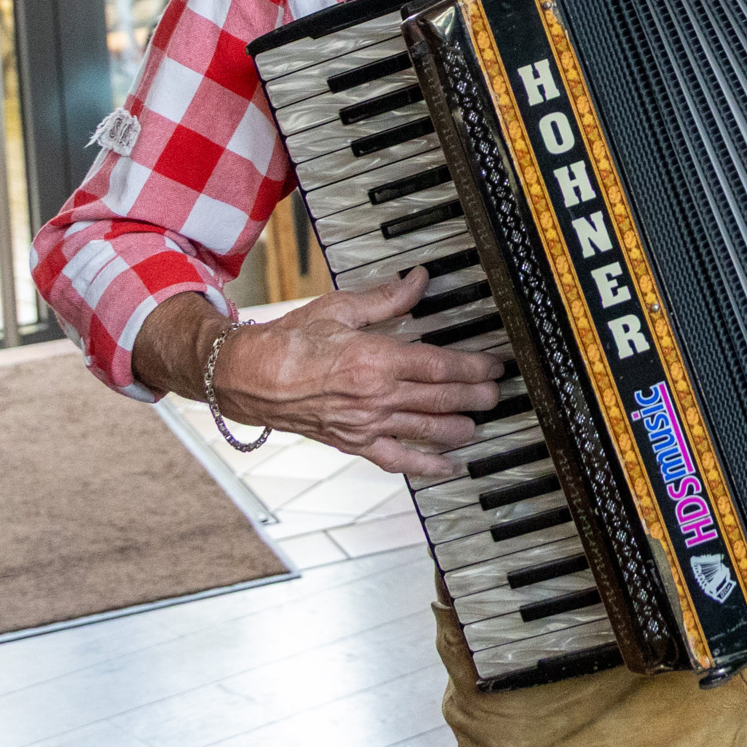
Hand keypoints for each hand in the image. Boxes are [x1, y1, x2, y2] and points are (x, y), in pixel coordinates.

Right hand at [210, 269, 501, 479]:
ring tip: (480, 423)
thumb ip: (386, 298)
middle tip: (496, 393)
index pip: (441, 365)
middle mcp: (376, 395)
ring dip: (459, 427)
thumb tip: (419, 279)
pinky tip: (448, 467)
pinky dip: (425, 465)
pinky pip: (396, 459)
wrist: (249, 376)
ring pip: (426, 429)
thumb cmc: (290, 341)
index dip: (474, 366)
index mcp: (377, 359)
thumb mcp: (341, 309)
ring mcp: (366, 423)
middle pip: (441, 398)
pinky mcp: (352, 443)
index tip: (494, 364)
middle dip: (475, 396)